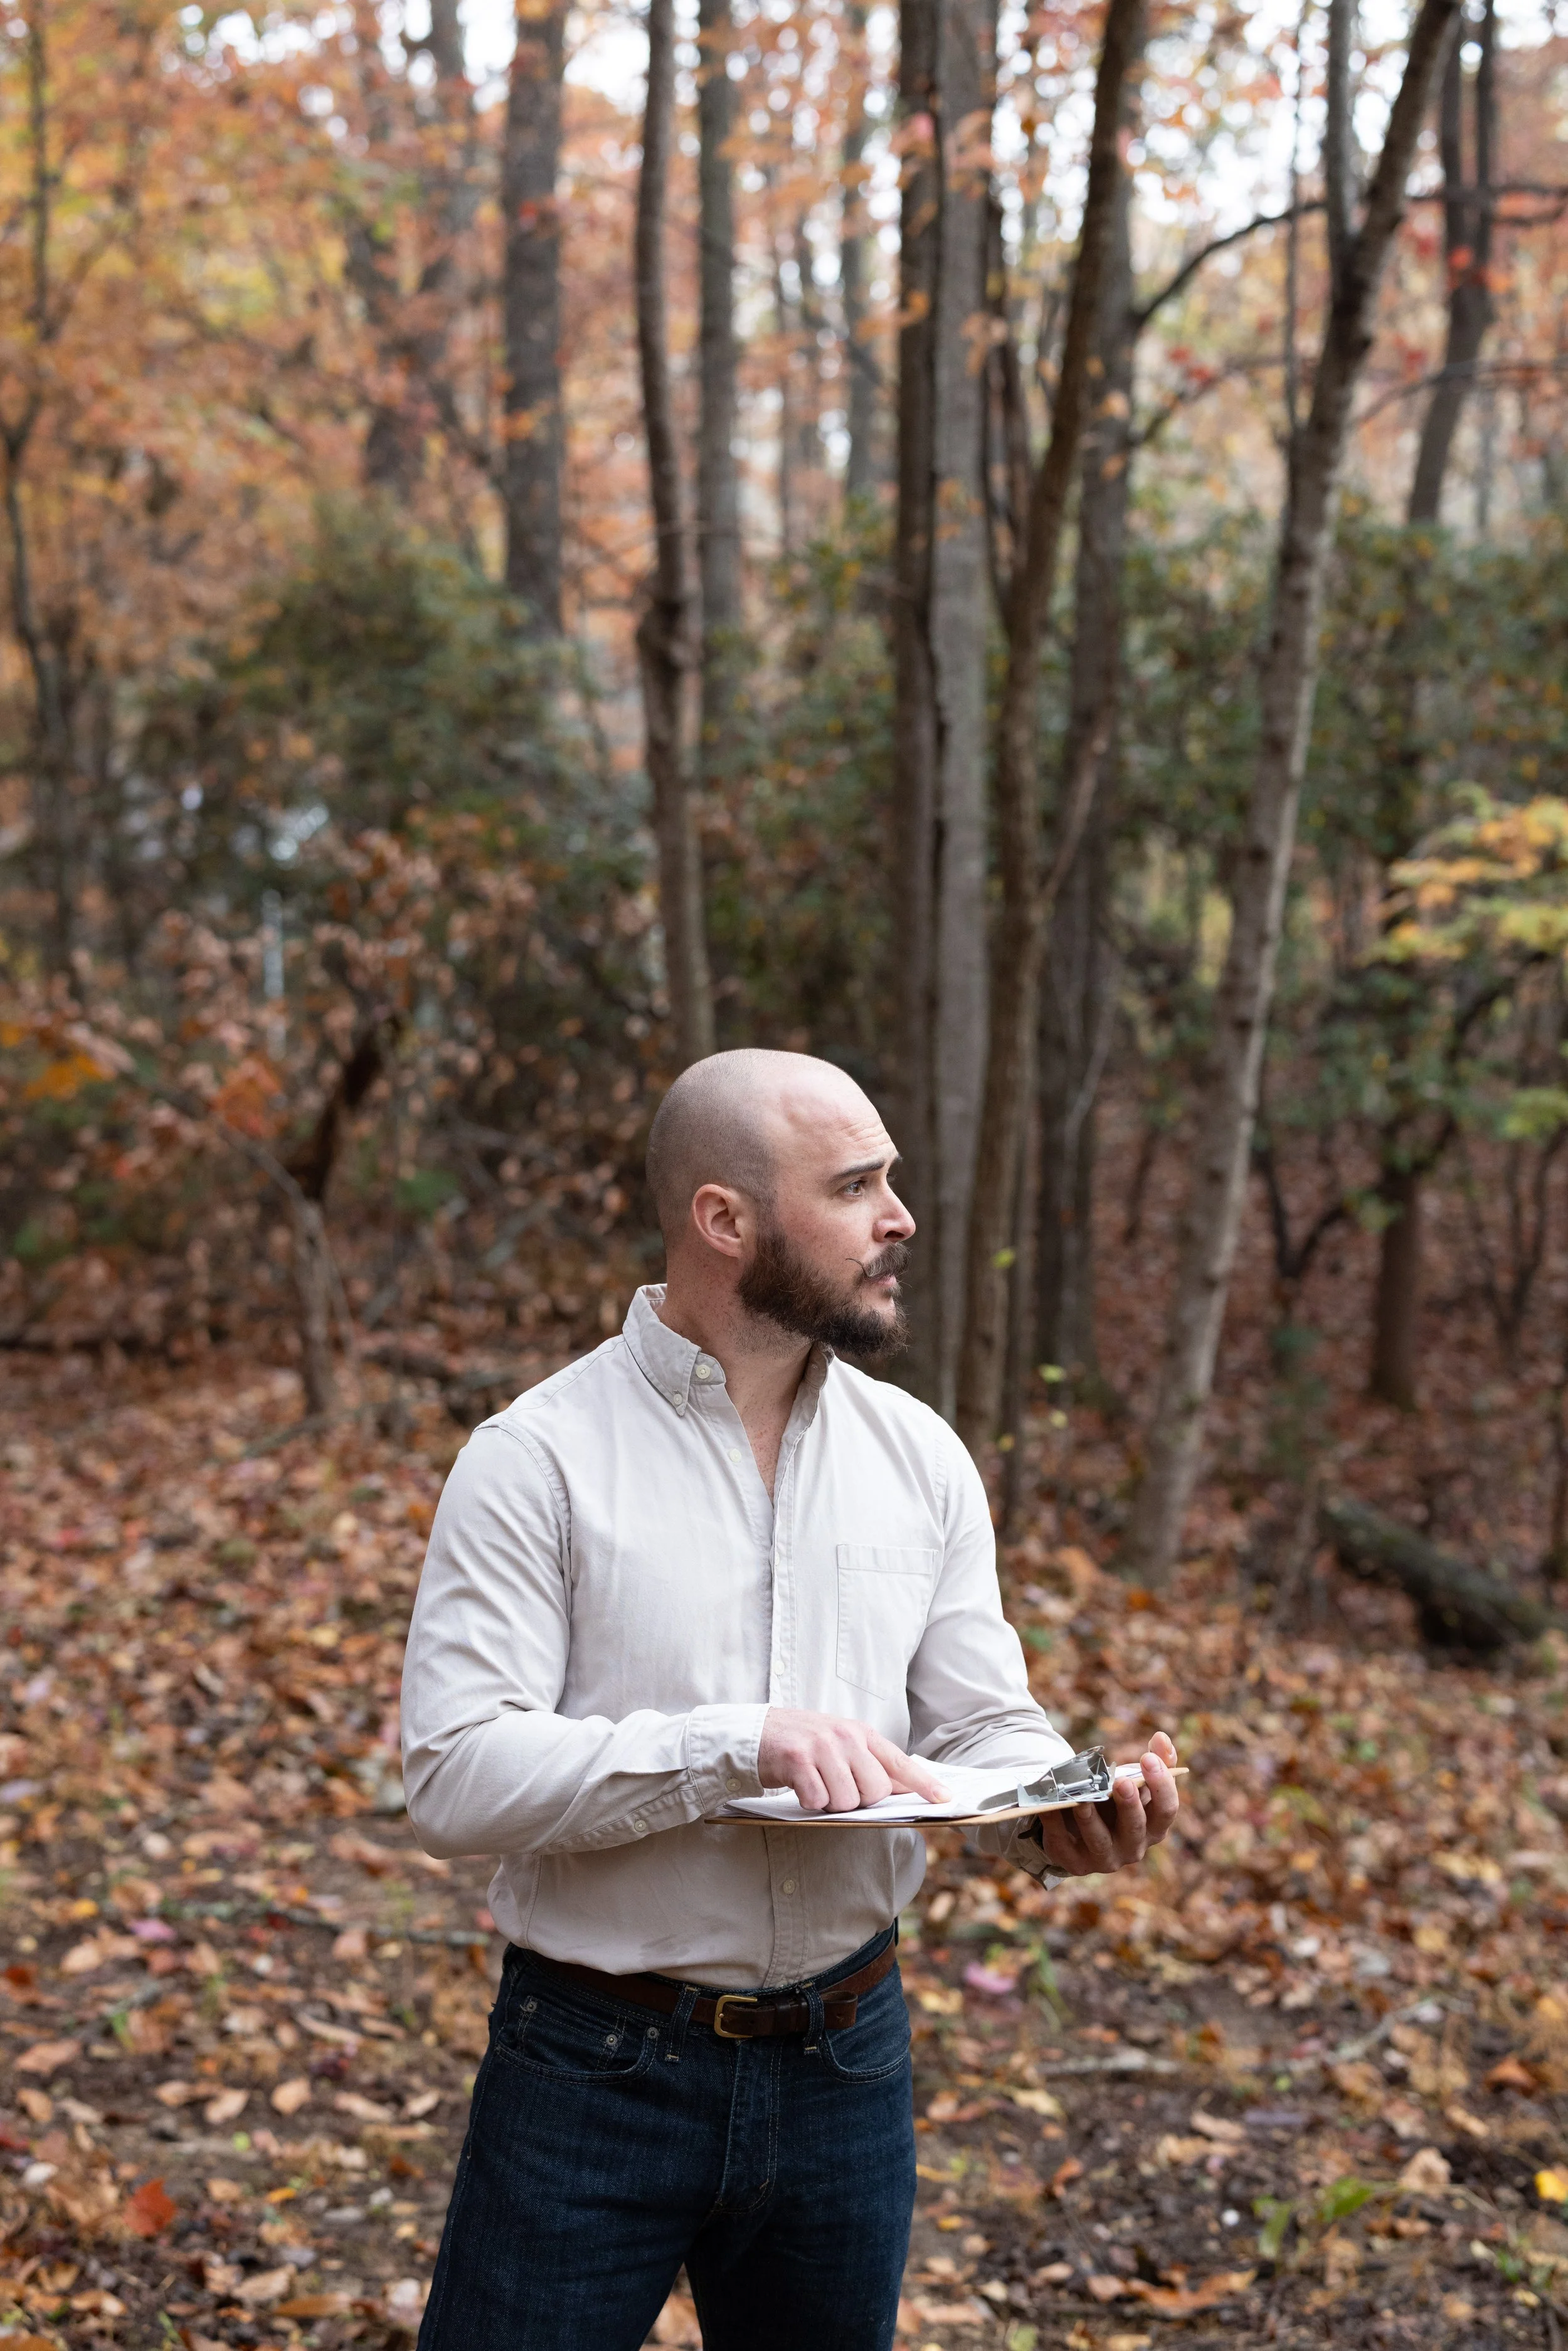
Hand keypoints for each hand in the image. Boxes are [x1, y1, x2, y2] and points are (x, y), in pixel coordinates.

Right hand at [757, 1707, 949, 1813]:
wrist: (759, 1732)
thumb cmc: (805, 1744)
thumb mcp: (842, 1745)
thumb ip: (871, 1764)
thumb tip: (905, 1790)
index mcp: (861, 1733)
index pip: (900, 1762)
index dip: (924, 1783)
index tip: (945, 1799)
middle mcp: (845, 1737)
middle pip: (874, 1791)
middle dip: (858, 1801)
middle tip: (837, 1788)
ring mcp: (822, 1747)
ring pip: (846, 1800)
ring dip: (830, 1803)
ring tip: (817, 1784)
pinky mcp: (798, 1759)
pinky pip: (817, 1799)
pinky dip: (809, 1802)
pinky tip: (800, 1786)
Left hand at [1030, 1731, 1179, 1876]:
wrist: (1082, 1830)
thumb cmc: (1117, 1801)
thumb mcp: (1137, 1782)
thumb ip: (1156, 1760)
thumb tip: (1161, 1737)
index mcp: (1153, 1827)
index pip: (1166, 1810)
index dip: (1161, 1786)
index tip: (1148, 1758)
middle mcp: (1133, 1847)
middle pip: (1136, 1828)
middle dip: (1129, 1804)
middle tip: (1122, 1781)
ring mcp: (1104, 1858)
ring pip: (1099, 1841)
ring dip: (1091, 1819)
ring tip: (1084, 1798)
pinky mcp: (1075, 1862)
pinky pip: (1063, 1844)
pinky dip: (1055, 1824)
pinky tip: (1050, 1807)